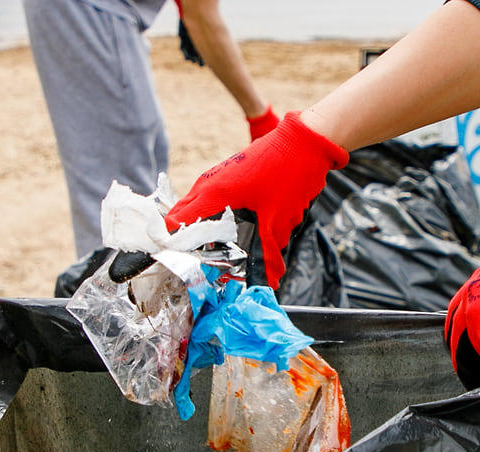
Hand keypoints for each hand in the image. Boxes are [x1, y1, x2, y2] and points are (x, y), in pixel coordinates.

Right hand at [168, 111, 347, 286]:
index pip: (175, 223)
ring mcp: (216, 177)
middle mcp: (208, 183)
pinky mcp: (227, 176)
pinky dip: (211, 217)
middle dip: (185, 241)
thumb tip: (269, 282)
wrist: (306, 141)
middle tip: (198, 264)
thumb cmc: (290, 174)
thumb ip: (270, 255)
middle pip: (180, 217)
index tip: (181, 266)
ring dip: (198, 229)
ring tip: (212, 253)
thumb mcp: (278, 221)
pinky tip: (227, 234)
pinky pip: (208, 200)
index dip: (173, 247)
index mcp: (213, 193)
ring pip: (194, 208)